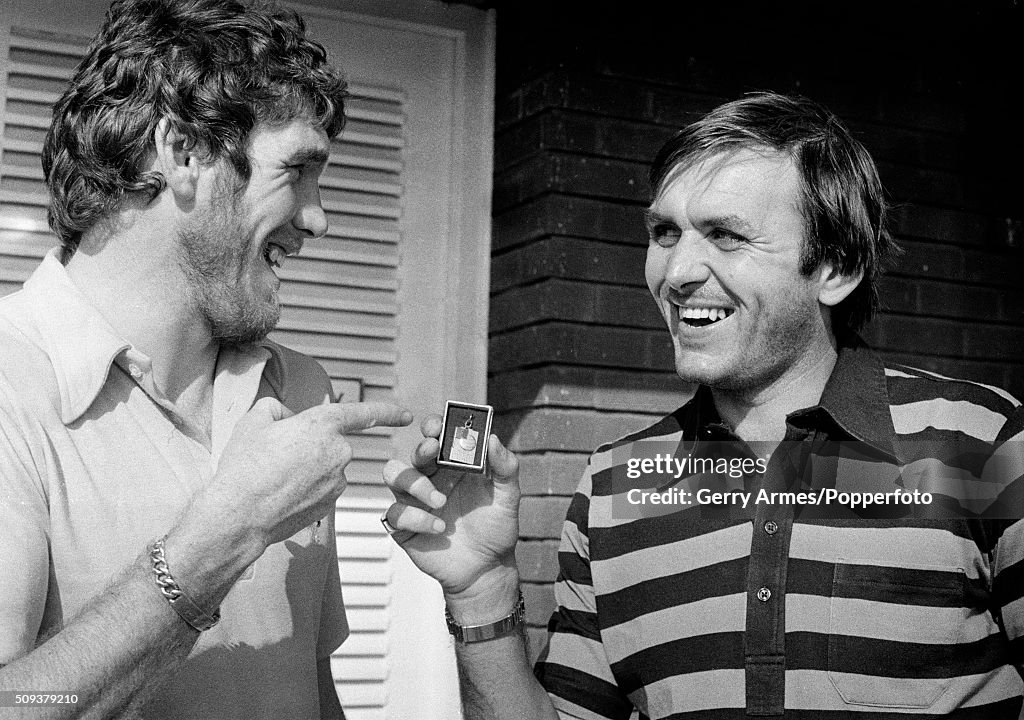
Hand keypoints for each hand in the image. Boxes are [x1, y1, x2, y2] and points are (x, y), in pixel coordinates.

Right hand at [202, 398, 412, 548]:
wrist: (240, 516)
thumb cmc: (245, 467)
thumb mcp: (254, 422)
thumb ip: (276, 409)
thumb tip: (288, 417)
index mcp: (322, 424)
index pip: (363, 413)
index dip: (387, 412)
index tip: (405, 415)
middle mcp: (338, 452)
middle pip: (330, 442)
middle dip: (308, 446)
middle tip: (275, 457)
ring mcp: (337, 480)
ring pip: (324, 466)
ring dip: (305, 469)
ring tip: (274, 478)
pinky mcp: (331, 503)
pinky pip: (320, 488)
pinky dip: (305, 489)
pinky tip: (281, 494)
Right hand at [382, 415, 520, 598]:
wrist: (486, 568)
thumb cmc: (496, 528)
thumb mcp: (508, 497)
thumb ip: (505, 467)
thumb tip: (493, 439)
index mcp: (453, 465)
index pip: (437, 437)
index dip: (433, 427)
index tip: (437, 425)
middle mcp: (431, 478)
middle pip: (414, 453)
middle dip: (421, 449)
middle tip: (433, 450)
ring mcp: (415, 501)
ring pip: (394, 475)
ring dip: (415, 483)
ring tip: (439, 501)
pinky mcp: (404, 525)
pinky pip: (395, 512)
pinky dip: (416, 518)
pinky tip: (438, 528)